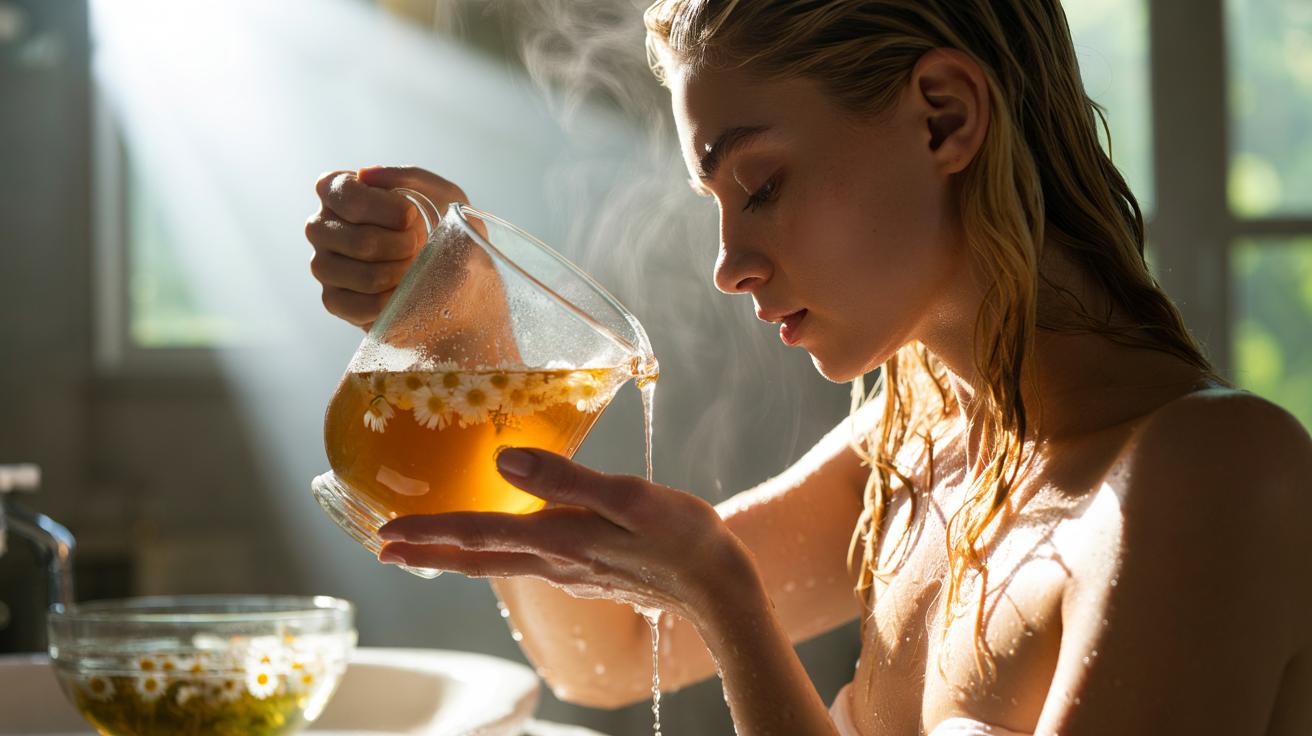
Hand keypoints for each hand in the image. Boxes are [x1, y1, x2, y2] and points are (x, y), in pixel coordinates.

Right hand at [305, 166, 467, 328]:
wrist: (455, 276)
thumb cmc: (442, 228)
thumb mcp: (441, 195)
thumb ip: (408, 176)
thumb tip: (366, 175)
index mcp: (339, 191)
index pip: (345, 195)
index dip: (384, 209)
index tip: (410, 216)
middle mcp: (321, 226)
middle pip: (361, 241)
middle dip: (403, 247)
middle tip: (418, 246)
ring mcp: (323, 264)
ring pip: (365, 276)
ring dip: (403, 275)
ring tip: (412, 268)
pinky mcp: (332, 300)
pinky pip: (361, 306)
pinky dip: (393, 302)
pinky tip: (401, 292)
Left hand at [376, 447, 753, 624]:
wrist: (718, 587)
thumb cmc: (681, 535)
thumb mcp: (628, 497)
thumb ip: (566, 480)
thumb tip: (506, 462)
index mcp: (558, 539)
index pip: (478, 535)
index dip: (429, 531)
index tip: (385, 533)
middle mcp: (556, 561)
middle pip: (477, 559)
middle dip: (428, 553)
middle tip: (384, 551)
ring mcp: (572, 573)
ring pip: (500, 564)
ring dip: (458, 555)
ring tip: (428, 548)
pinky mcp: (590, 573)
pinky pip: (528, 563)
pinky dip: (497, 554)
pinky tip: (503, 547)